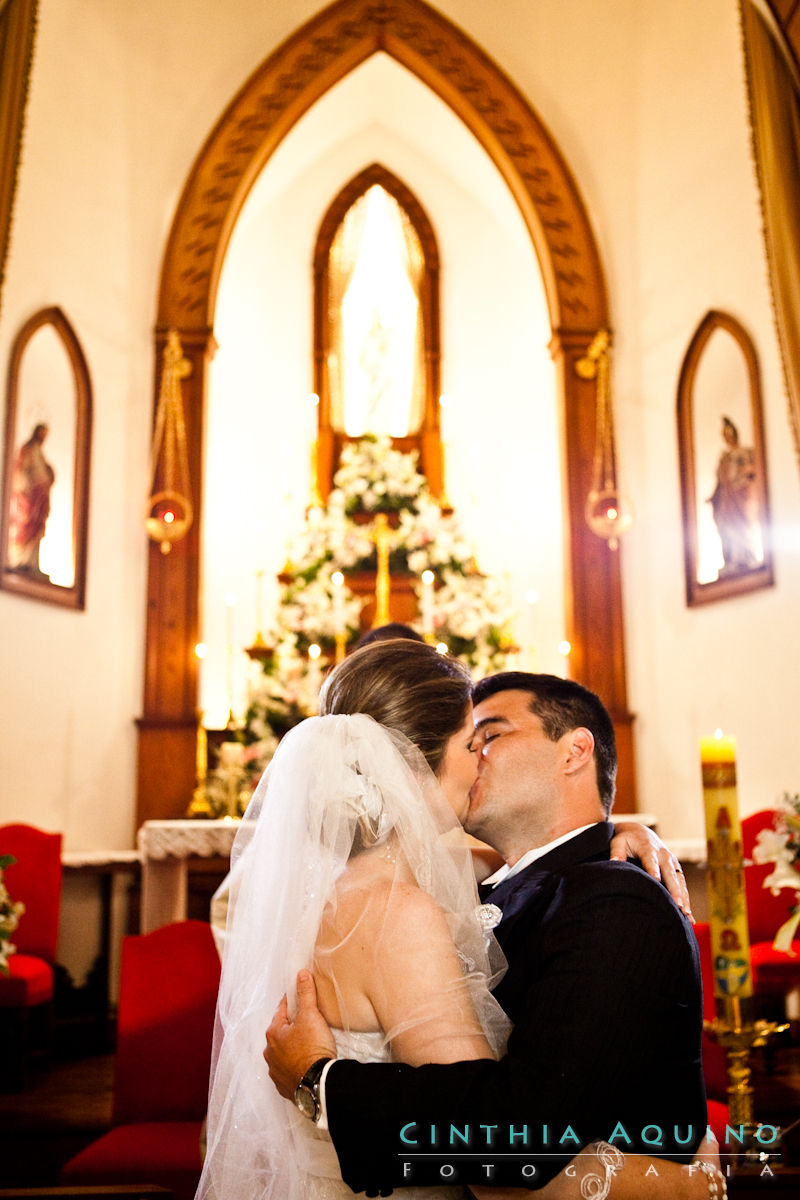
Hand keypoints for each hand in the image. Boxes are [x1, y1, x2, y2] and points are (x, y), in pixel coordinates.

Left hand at [264, 969, 336, 1098]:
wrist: (318, 1084)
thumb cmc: (312, 1047)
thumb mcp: (311, 1015)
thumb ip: (305, 994)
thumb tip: (301, 974)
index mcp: (273, 1033)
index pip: (282, 1010)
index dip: (292, 1001)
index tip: (300, 997)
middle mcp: (269, 1052)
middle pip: (281, 1032)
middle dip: (292, 1026)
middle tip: (307, 1022)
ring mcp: (276, 1071)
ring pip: (283, 1053)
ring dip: (292, 1048)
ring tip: (307, 1045)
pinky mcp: (284, 1086)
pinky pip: (288, 1071)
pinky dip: (295, 1066)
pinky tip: (305, 1065)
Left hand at [611, 822, 692, 918]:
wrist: (641, 833)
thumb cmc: (627, 839)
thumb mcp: (619, 841)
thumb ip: (616, 852)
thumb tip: (613, 862)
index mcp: (648, 848)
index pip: (651, 860)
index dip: (653, 869)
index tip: (656, 880)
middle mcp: (664, 855)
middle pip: (670, 874)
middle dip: (675, 890)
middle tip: (678, 905)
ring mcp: (672, 862)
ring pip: (680, 881)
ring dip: (684, 897)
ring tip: (686, 913)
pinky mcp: (676, 868)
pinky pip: (682, 884)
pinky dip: (686, 898)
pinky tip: (688, 914)